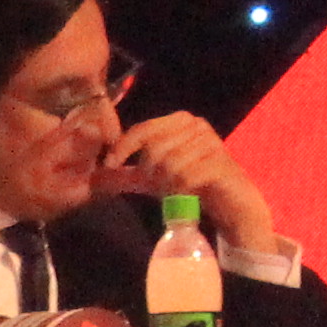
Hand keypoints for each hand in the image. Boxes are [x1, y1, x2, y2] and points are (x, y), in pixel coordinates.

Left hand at [101, 112, 278, 252]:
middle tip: (160, 185)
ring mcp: (212, 143)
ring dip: (167, 182)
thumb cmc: (191, 186)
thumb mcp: (153, 180)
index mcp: (180, 121)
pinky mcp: (221, 163)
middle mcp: (197, 126)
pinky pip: (186, 176)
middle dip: (150, 171)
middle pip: (154, 147)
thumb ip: (125, 175)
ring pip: (169, 163)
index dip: (122, 147)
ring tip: (176, 189)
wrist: (231, 204)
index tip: (109, 165)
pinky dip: (180, 189)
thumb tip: (94, 176)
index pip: (142, 129)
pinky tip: (187, 193)